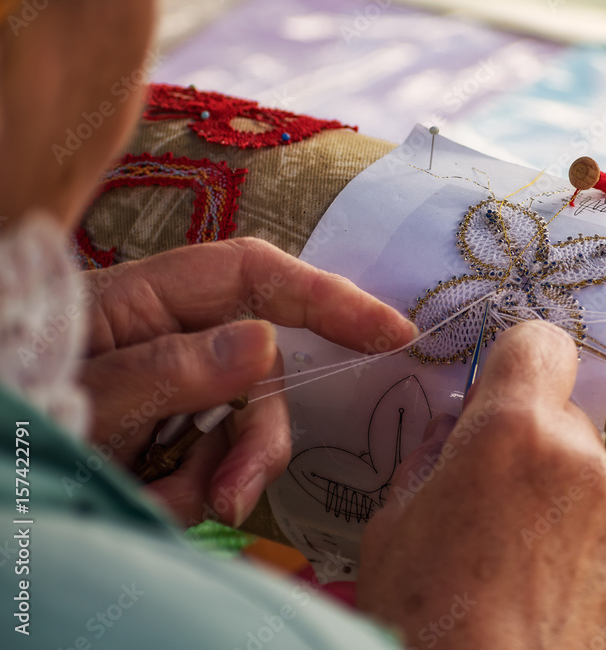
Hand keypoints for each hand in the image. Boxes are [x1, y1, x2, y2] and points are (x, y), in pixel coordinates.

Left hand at [79, 238, 416, 526]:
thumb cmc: (19, 408)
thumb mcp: (91, 397)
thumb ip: (174, 370)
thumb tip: (265, 343)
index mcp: (146, 300)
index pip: (256, 276)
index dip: (329, 296)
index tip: (393, 332)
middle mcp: (170, 336)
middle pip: (261, 367)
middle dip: (257, 433)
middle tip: (236, 494)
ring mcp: (173, 385)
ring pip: (243, 422)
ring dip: (220, 472)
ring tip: (170, 506)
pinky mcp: (170, 429)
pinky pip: (214, 457)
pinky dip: (194, 488)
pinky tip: (152, 501)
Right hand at [357, 320, 605, 648]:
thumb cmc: (421, 616)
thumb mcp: (394, 522)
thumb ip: (432, 457)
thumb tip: (454, 431)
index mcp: (511, 431)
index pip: (539, 344)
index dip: (520, 365)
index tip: (503, 396)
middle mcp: (581, 459)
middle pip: (564, 421)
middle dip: (534, 450)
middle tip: (495, 510)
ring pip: (592, 482)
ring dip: (564, 507)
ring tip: (522, 571)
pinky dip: (591, 558)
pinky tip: (553, 601)